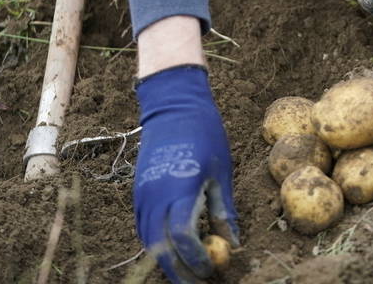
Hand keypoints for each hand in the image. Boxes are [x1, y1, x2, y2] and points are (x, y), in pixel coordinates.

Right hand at [134, 65, 238, 282]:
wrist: (173, 106)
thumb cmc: (205, 134)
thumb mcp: (222, 172)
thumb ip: (224, 209)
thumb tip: (234, 243)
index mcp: (180, 189)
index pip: (183, 238)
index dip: (197, 259)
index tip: (214, 270)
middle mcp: (155, 195)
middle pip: (161, 248)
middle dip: (179, 271)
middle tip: (199, 283)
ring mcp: (142, 194)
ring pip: (148, 241)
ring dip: (167, 260)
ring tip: (189, 272)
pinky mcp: (138, 192)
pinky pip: (144, 227)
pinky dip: (157, 244)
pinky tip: (174, 250)